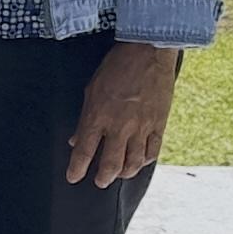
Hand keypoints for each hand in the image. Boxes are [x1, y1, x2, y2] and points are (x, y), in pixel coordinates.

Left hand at [64, 41, 182, 186]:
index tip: (73, 177)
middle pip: (110, 164)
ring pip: (133, 163)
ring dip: (124, 173)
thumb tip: (75, 138)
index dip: (76, 168)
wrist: (148, 52)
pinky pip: (153, 151)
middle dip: (102, 178)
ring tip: (118, 174)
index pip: (84, 151)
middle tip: (99, 182)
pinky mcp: (159, 124)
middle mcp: (119, 126)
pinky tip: (140, 161)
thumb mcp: (91, 89)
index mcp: (98, 116)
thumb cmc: (117, 67)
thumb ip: (85, 117)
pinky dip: (145, 160)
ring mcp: (141, 127)